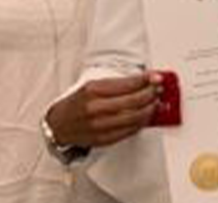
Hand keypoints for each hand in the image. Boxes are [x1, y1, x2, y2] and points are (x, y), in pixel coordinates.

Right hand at [44, 73, 159, 148]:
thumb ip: (116, 84)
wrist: (59, 124)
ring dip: (150, 109)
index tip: (157, 77)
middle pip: (134, 101)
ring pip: (135, 117)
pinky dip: (141, 122)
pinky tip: (145, 116)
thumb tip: (142, 80)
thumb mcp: (91, 86)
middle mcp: (96, 108)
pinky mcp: (104, 139)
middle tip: (158, 89)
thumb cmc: (77, 103)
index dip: (146, 80)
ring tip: (155, 102)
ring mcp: (100, 125)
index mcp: (93, 90)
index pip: (127, 84)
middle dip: (151, 94)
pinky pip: (129, 131)